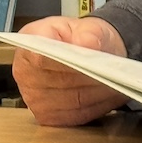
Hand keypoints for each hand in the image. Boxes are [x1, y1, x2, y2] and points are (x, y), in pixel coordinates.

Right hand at [12, 15, 129, 126]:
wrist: (88, 52)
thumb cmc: (84, 37)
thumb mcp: (89, 26)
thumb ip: (89, 32)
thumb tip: (87, 44)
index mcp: (29, 44)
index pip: (42, 58)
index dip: (66, 61)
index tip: (88, 59)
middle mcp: (25, 74)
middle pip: (60, 82)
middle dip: (89, 77)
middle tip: (112, 71)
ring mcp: (34, 99)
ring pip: (73, 101)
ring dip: (97, 93)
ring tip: (116, 81)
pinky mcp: (49, 117)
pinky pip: (77, 115)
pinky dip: (98, 105)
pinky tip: (110, 94)